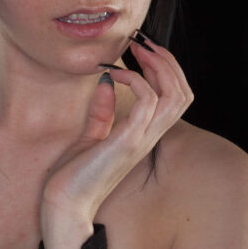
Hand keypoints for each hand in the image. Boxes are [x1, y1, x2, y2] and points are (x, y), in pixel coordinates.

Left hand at [41, 36, 194, 226]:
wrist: (64, 206)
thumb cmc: (75, 176)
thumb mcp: (90, 135)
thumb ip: (101, 111)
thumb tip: (104, 82)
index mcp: (145, 134)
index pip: (176, 96)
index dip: (166, 68)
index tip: (141, 49)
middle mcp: (150, 136)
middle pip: (184, 92)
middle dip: (167, 61)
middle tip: (142, 42)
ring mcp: (141, 139)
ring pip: (176, 95)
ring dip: (158, 66)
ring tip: (135, 51)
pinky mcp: (127, 141)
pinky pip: (148, 101)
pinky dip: (134, 79)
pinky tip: (113, 73)